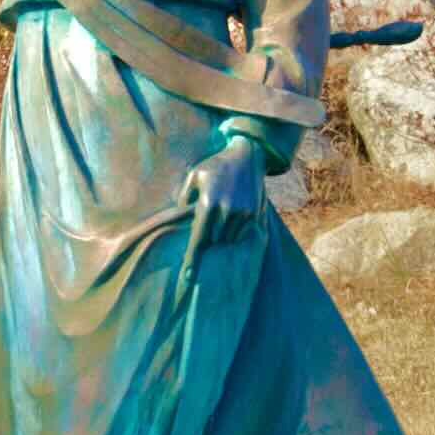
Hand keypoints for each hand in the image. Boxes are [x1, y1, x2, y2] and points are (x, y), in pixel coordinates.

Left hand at [179, 135, 264, 278]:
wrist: (248, 155)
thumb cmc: (216, 166)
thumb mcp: (194, 176)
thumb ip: (184, 197)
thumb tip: (180, 215)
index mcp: (208, 204)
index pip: (198, 240)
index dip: (192, 261)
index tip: (186, 279)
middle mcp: (226, 212)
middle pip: (213, 242)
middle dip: (208, 238)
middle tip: (208, 222)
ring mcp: (243, 215)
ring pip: (227, 239)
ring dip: (221, 233)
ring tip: (220, 215)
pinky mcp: (254, 214)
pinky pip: (241, 233)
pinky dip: (234, 229)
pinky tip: (232, 215)